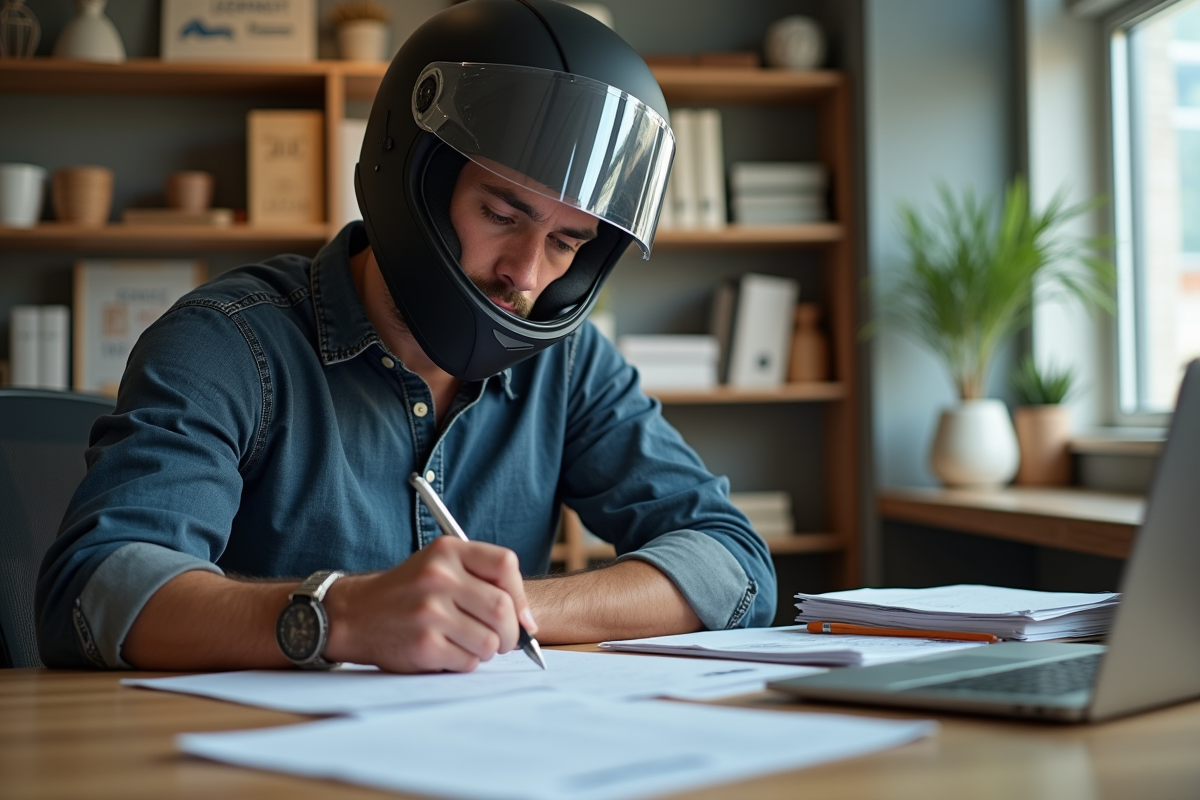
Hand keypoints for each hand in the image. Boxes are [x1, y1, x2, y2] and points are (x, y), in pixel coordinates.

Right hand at [322, 536, 536, 672]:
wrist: (356, 614)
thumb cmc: (409, 592)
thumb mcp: (440, 566)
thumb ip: (482, 580)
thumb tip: (527, 621)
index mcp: (447, 551)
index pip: (505, 565)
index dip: (520, 595)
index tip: (521, 617)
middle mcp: (438, 577)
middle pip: (503, 609)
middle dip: (511, 634)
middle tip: (502, 641)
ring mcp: (429, 611)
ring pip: (490, 642)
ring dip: (487, 651)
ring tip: (467, 643)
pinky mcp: (423, 644)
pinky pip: (468, 662)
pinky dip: (465, 663)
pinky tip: (447, 652)